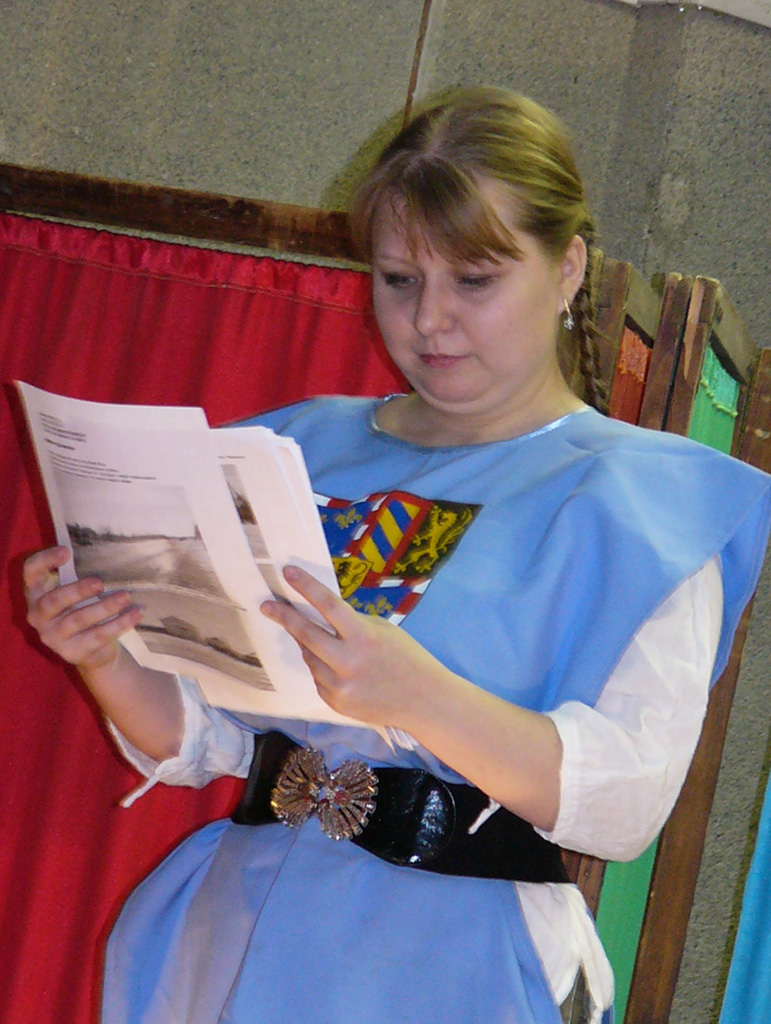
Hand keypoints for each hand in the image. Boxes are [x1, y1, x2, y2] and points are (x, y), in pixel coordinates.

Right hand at [24, 546, 141, 673]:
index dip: (44, 561)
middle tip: (100, 583)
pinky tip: (135, 614)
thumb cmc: (82, 610)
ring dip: (105, 607)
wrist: (92, 651)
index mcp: (36, 595)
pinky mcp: (72, 652)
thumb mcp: (75, 593)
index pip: (31, 573)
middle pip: (53, 601)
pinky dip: (119, 624)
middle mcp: (38, 616)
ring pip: (79, 619)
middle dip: (77, 591)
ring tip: (126, 597)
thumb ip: (78, 574)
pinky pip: (98, 636)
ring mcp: (53, 637)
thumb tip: (104, 547)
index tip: (66, 551)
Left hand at [261, 565, 448, 726]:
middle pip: (305, 634)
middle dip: (284, 617)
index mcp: (363, 636)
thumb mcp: (382, 631)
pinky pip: (319, 678)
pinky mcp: (335, 703)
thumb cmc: (407, 658)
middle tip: (267, 605)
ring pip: (310, 658)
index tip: (287, 572)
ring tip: (326, 643)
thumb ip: (351, 625)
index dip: (306, 587)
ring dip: (309, 645)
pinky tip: (340, 669)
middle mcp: (347, 662)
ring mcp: (339, 686)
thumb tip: (319, 617)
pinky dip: (323, 668)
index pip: (329, 605)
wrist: (423, 701)